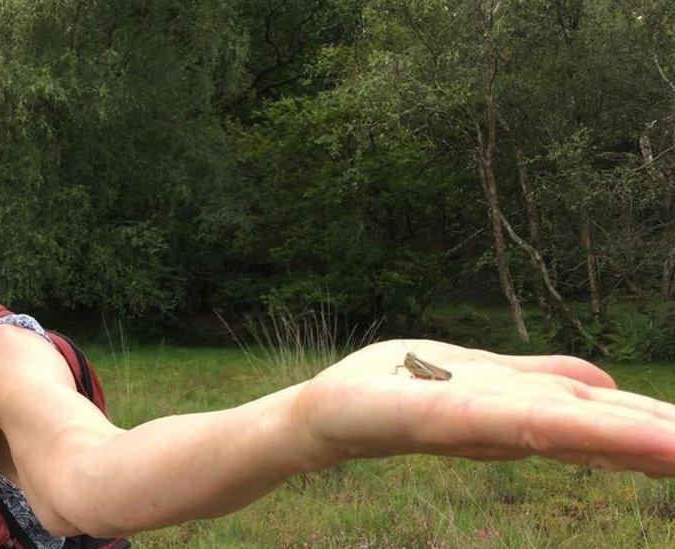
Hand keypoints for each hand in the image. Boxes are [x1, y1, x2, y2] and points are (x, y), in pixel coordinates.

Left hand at [292, 339, 674, 475]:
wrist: (322, 411)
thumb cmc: (393, 391)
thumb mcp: (477, 375)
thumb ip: (537, 380)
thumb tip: (600, 381)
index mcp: (512, 403)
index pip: (592, 413)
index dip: (648, 427)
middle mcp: (499, 415)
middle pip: (587, 422)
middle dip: (651, 438)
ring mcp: (468, 416)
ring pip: (557, 422)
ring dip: (622, 436)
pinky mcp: (430, 415)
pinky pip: (501, 416)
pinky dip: (548, 422)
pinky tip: (592, 408)